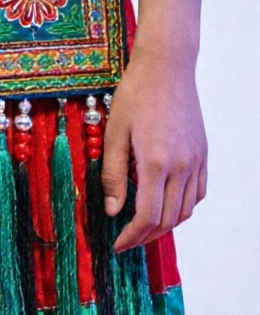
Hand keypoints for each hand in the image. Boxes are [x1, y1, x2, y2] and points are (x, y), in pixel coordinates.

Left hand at [104, 48, 206, 251]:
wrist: (167, 69)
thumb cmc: (134, 97)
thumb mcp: (113, 134)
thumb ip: (112, 175)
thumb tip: (112, 211)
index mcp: (156, 163)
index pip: (147, 216)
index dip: (131, 237)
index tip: (117, 245)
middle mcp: (181, 166)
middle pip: (168, 219)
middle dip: (146, 236)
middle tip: (126, 241)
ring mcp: (196, 161)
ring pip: (186, 209)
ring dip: (165, 225)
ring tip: (142, 228)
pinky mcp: (203, 154)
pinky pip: (198, 192)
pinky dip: (182, 207)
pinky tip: (165, 206)